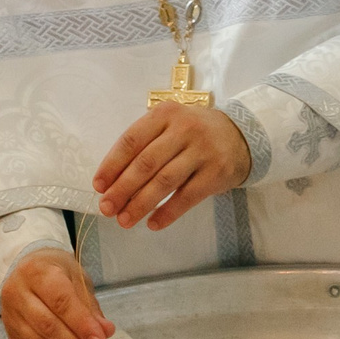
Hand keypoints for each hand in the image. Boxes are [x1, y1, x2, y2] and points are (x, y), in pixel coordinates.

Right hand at [0, 249, 115, 338]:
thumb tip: (106, 332)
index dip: (81, 324)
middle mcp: (17, 293)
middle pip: (47, 325)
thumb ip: (91, 307)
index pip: (60, 301)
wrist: (26, 272)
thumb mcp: (78, 279)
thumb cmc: (56, 272)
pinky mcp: (11, 333)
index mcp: (37, 272)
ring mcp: (10, 315)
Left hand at [94, 104, 252, 228]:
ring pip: (164, 181)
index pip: (131, 141)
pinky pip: (187, 197)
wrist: (241, 136)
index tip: (98, 186)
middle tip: (107, 208)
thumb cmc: (194, 134)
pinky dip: (168, 212)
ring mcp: (202, 151)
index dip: (112, 165)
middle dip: (122, 189)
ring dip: (141, 204)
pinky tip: (153, 223)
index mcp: (165, 115)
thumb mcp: (170, 126)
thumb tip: (112, 183)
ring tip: (124, 220)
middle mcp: (184, 129)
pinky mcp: (216, 172)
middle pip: (146, 163)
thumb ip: (144, 146)